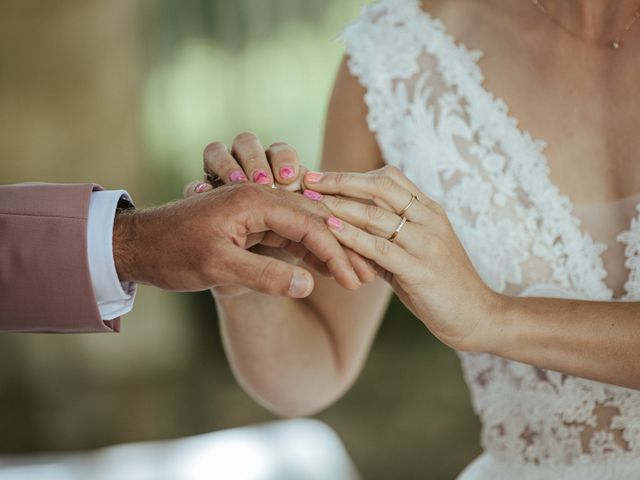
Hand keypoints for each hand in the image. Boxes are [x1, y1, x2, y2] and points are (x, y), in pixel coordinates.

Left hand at [188, 134, 375, 295]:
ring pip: (302, 225)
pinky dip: (304, 250)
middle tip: (362, 276)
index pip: (309, 223)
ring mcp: (254, 208)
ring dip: (325, 250)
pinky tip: (319, 269)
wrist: (136, 245)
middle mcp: (258, 197)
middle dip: (340, 249)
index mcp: (254, 201)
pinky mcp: (249, 222)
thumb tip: (308, 284)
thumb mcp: (219, 268)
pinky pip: (286, 233)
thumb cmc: (172, 253)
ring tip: (349, 275)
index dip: (335, 253)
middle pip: (313, 219)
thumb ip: (266, 275)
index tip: (352, 279)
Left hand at [302, 165, 504, 351]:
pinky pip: (381, 248)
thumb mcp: (413, 254)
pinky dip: (353, 237)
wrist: (478, 317)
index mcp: (429, 211)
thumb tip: (344, 230)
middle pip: (381, 186)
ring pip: (377, 215)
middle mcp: (430, 219)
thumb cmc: (440, 286)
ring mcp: (427, 243)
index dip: (351, 174)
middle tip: (308, 179)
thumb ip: (384, 239)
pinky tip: (331, 230)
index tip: (321, 175)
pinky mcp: (422, 270)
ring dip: (339, 206)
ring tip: (310, 202)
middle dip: (340, 181)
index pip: (388, 178)